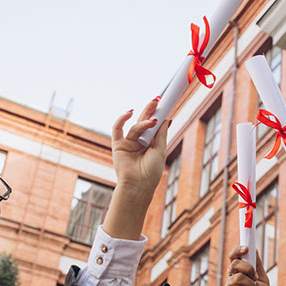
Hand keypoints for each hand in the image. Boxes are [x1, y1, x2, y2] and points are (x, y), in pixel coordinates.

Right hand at [101, 99, 167, 239]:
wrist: (139, 186)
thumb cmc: (151, 172)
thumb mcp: (160, 150)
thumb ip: (161, 133)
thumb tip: (167, 117)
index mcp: (151, 144)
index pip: (154, 125)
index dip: (158, 113)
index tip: (165, 102)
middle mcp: (140, 142)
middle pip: (144, 121)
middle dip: (151, 110)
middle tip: (158, 99)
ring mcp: (129, 143)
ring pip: (136, 127)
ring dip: (144, 122)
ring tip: (153, 121)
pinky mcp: (118, 145)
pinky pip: (118, 129)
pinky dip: (122, 119)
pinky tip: (130, 112)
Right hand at [224, 248, 269, 285]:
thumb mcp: (262, 279)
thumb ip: (257, 265)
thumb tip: (254, 249)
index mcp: (239, 272)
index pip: (233, 257)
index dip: (238, 250)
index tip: (247, 248)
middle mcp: (231, 277)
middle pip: (234, 264)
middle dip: (248, 269)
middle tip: (255, 278)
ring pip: (238, 277)